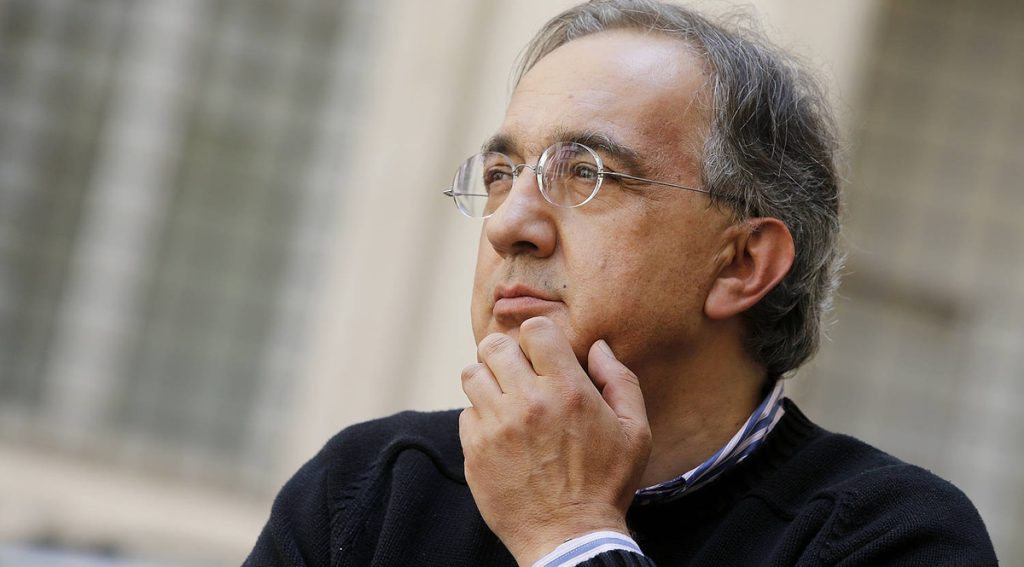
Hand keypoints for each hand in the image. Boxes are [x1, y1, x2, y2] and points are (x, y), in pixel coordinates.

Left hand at [459, 317, 651, 564]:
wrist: (570, 537)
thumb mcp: (634, 432)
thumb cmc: (606, 484)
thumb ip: (620, 381)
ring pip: (472, 374)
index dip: (537, 336)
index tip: (542, 353)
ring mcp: (497, 426)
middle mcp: (528, 402)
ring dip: (488, 381)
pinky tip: (501, 434)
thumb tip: (598, 347)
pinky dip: (481, 418)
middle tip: (518, 373)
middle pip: (494, 345)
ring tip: (505, 399)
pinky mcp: (475, 450)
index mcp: (568, 390)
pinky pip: (467, 414)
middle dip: (507, 354)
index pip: (534, 329)